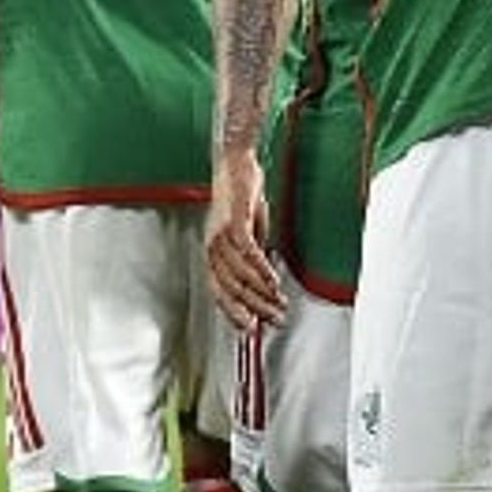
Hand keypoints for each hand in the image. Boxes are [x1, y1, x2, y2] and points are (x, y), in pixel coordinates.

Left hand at [205, 149, 288, 335]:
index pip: (218, 291)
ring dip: (261, 292)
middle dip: (254, 308)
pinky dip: (262, 270)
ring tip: (279, 304)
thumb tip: (264, 282)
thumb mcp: (249, 233)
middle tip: (274, 321)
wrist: (236, 161)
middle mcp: (211, 246)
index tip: (251, 330)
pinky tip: (273, 281)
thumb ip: (252, 257)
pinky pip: (247, 252)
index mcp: (211, 252)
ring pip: (239, 274)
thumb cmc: (241, 197)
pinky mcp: (234, 220)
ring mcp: (220, 233)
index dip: (234, 313)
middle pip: (229, 288)